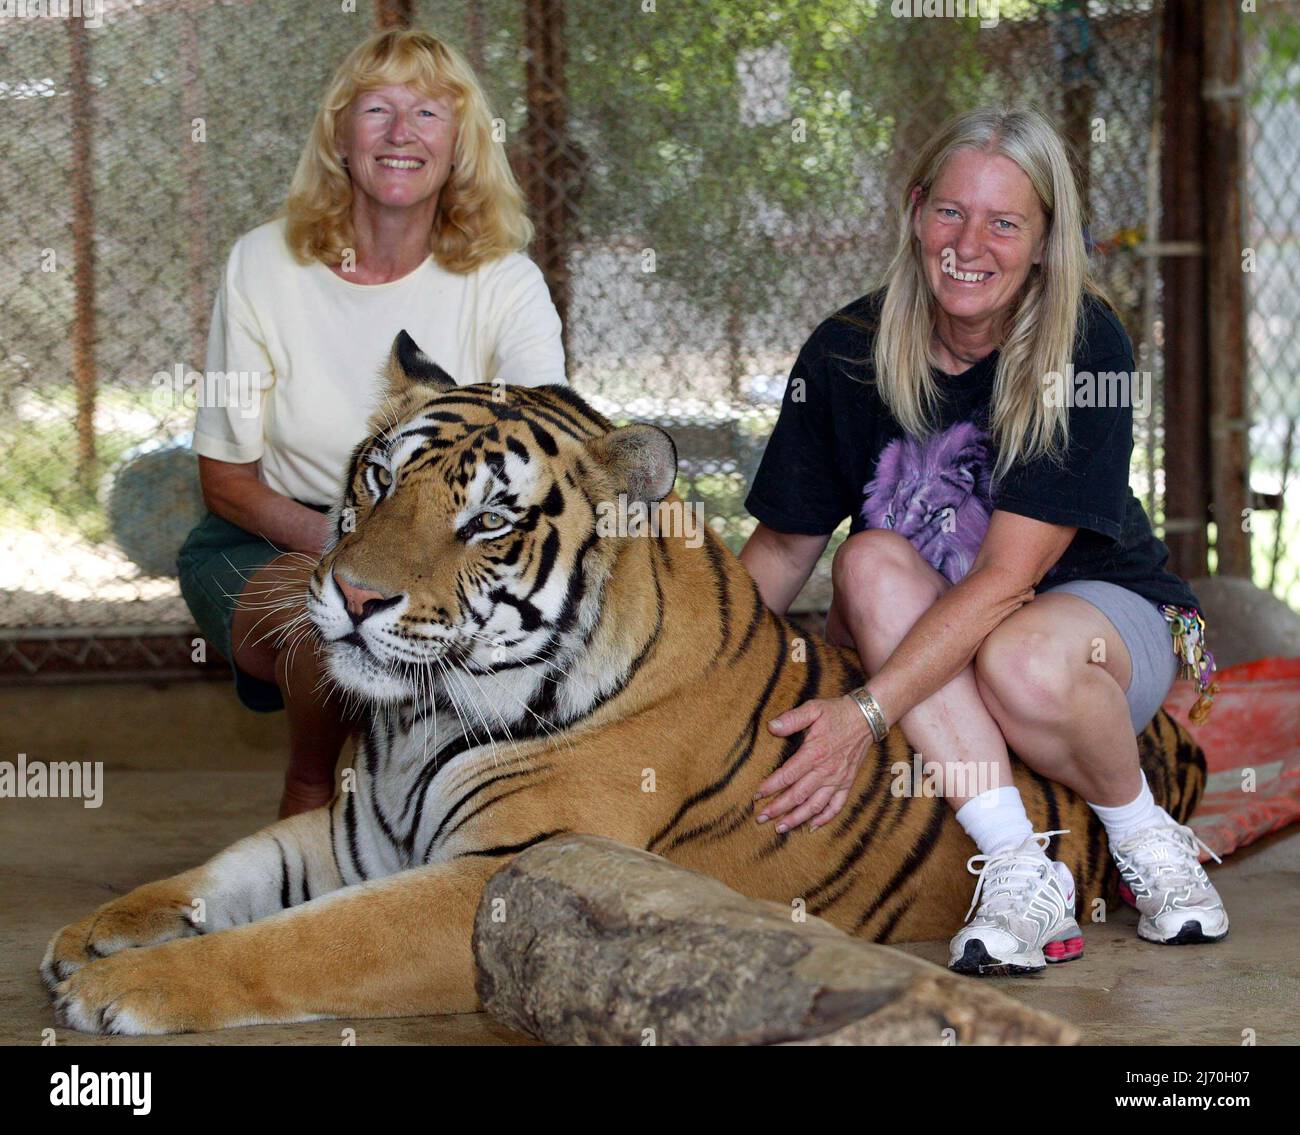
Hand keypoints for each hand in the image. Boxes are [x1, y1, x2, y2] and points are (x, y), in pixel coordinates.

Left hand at [754, 695, 872, 832]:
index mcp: (814, 753)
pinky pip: (837, 806)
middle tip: (760, 818)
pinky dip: (824, 818)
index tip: (756, 795)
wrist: (866, 718)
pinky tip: (811, 826)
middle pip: (798, 795)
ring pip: (815, 806)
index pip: (787, 775)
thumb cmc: (836, 712)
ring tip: (780, 828)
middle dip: (778, 808)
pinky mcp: (847, 783)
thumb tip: (771, 726)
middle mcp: (826, 771)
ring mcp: (838, 780)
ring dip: (797, 818)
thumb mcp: (813, 709)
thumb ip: (792, 719)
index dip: (770, 787)